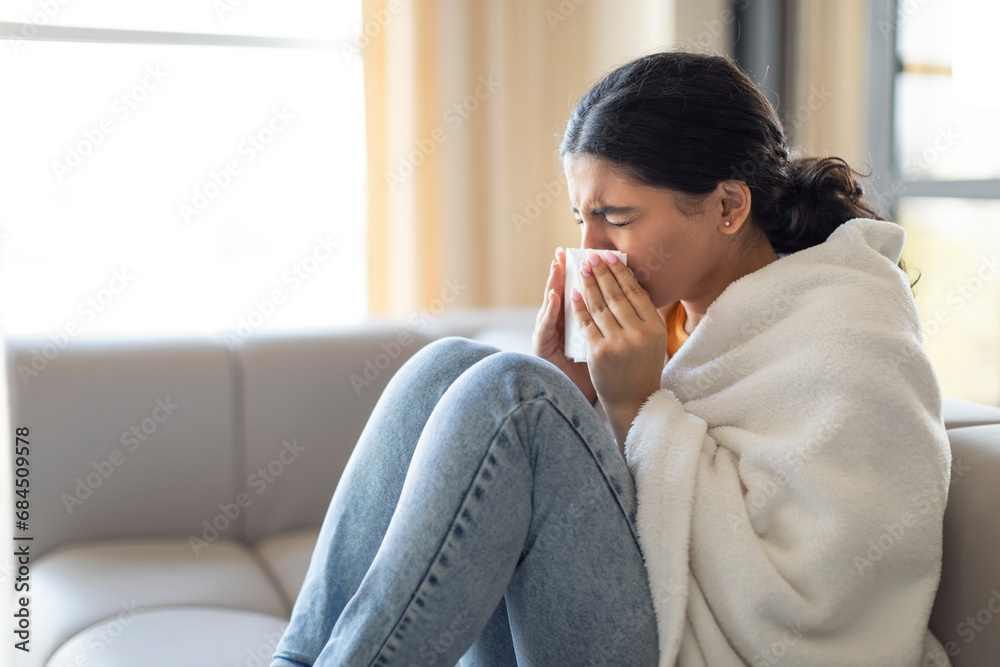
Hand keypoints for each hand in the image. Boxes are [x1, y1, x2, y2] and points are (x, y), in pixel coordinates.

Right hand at [531, 247, 597, 404]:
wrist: (587, 396)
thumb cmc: (601, 369)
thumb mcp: (601, 339)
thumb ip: (600, 319)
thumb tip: (621, 291)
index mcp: (571, 322)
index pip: (571, 291)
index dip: (572, 273)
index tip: (576, 253)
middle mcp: (555, 325)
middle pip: (557, 292)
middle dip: (560, 272)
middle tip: (562, 252)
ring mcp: (547, 334)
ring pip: (549, 305)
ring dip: (553, 284)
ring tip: (557, 265)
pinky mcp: (541, 346)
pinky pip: (546, 326)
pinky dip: (550, 310)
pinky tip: (555, 296)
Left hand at [570, 249, 665, 441]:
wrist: (634, 401)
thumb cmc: (642, 367)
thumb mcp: (652, 340)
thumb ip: (643, 315)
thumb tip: (629, 282)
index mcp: (655, 327)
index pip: (635, 292)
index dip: (621, 272)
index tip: (610, 256)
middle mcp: (639, 334)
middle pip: (616, 295)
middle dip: (602, 273)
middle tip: (592, 255)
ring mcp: (618, 343)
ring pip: (600, 306)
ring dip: (589, 284)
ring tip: (583, 268)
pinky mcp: (600, 353)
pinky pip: (587, 323)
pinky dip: (579, 306)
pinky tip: (574, 293)